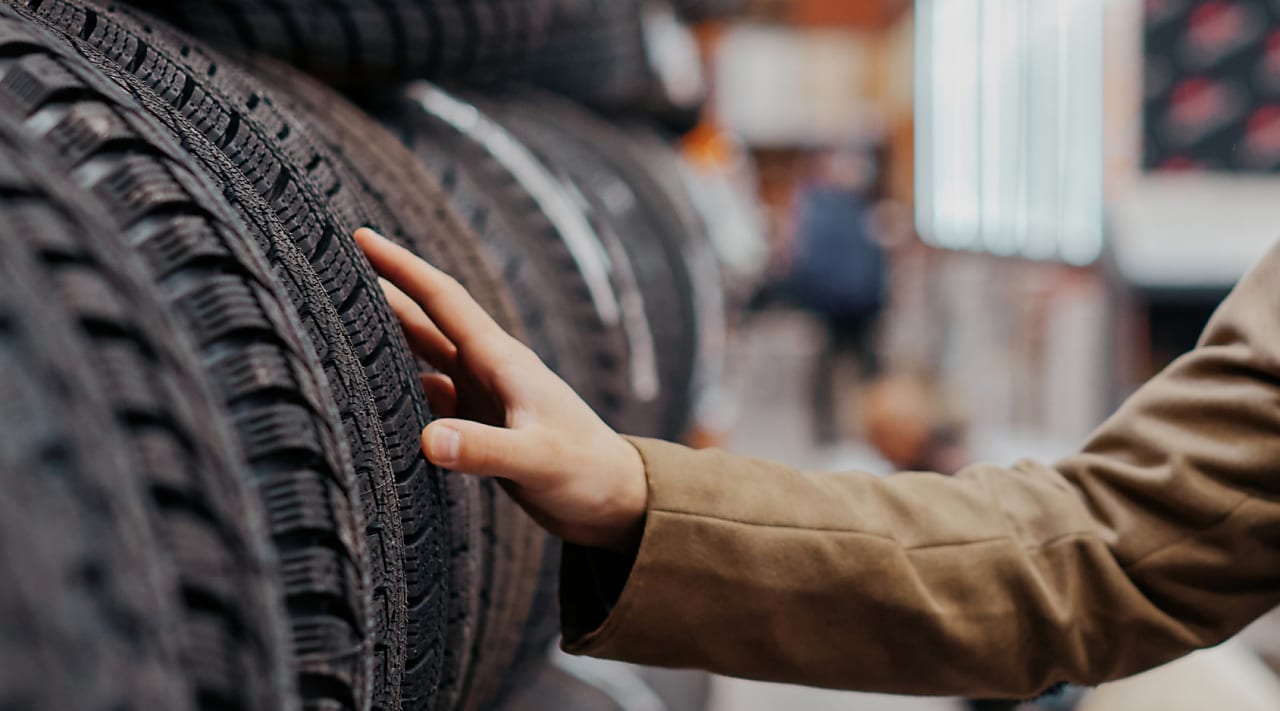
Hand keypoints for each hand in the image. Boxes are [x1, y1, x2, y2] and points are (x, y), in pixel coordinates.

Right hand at [354, 228, 647, 551]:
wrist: (616, 501)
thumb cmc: (587, 473)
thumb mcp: (537, 460)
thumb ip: (484, 451)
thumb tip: (427, 440)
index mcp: (501, 360)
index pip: (442, 299)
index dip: (400, 266)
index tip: (359, 237)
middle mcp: (487, 371)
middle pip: (423, 323)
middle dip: (379, 295)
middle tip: (326, 272)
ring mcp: (482, 398)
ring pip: (421, 360)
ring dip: (383, 343)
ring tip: (332, 327)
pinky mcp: (480, 428)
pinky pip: (429, 400)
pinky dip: (398, 394)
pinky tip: (370, 399)